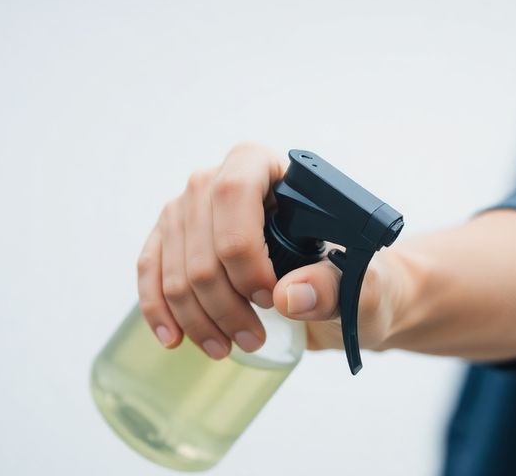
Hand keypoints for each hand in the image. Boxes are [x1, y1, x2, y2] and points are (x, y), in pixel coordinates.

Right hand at [136, 142, 406, 358]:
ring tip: (228, 348)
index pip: (235, 193)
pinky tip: (174, 338)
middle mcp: (220, 178)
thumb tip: (289, 296)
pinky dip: (160, 308)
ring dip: (196, 315)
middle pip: (201, 240)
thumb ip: (335, 287)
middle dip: (222, 300)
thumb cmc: (359, 280)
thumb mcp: (364, 288)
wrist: (347, 293)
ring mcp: (190, 209)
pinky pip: (151, 271)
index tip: (268, 298)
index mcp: (270, 168)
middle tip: (254, 339)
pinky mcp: (173, 240)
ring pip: (175, 266)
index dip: (242, 249)